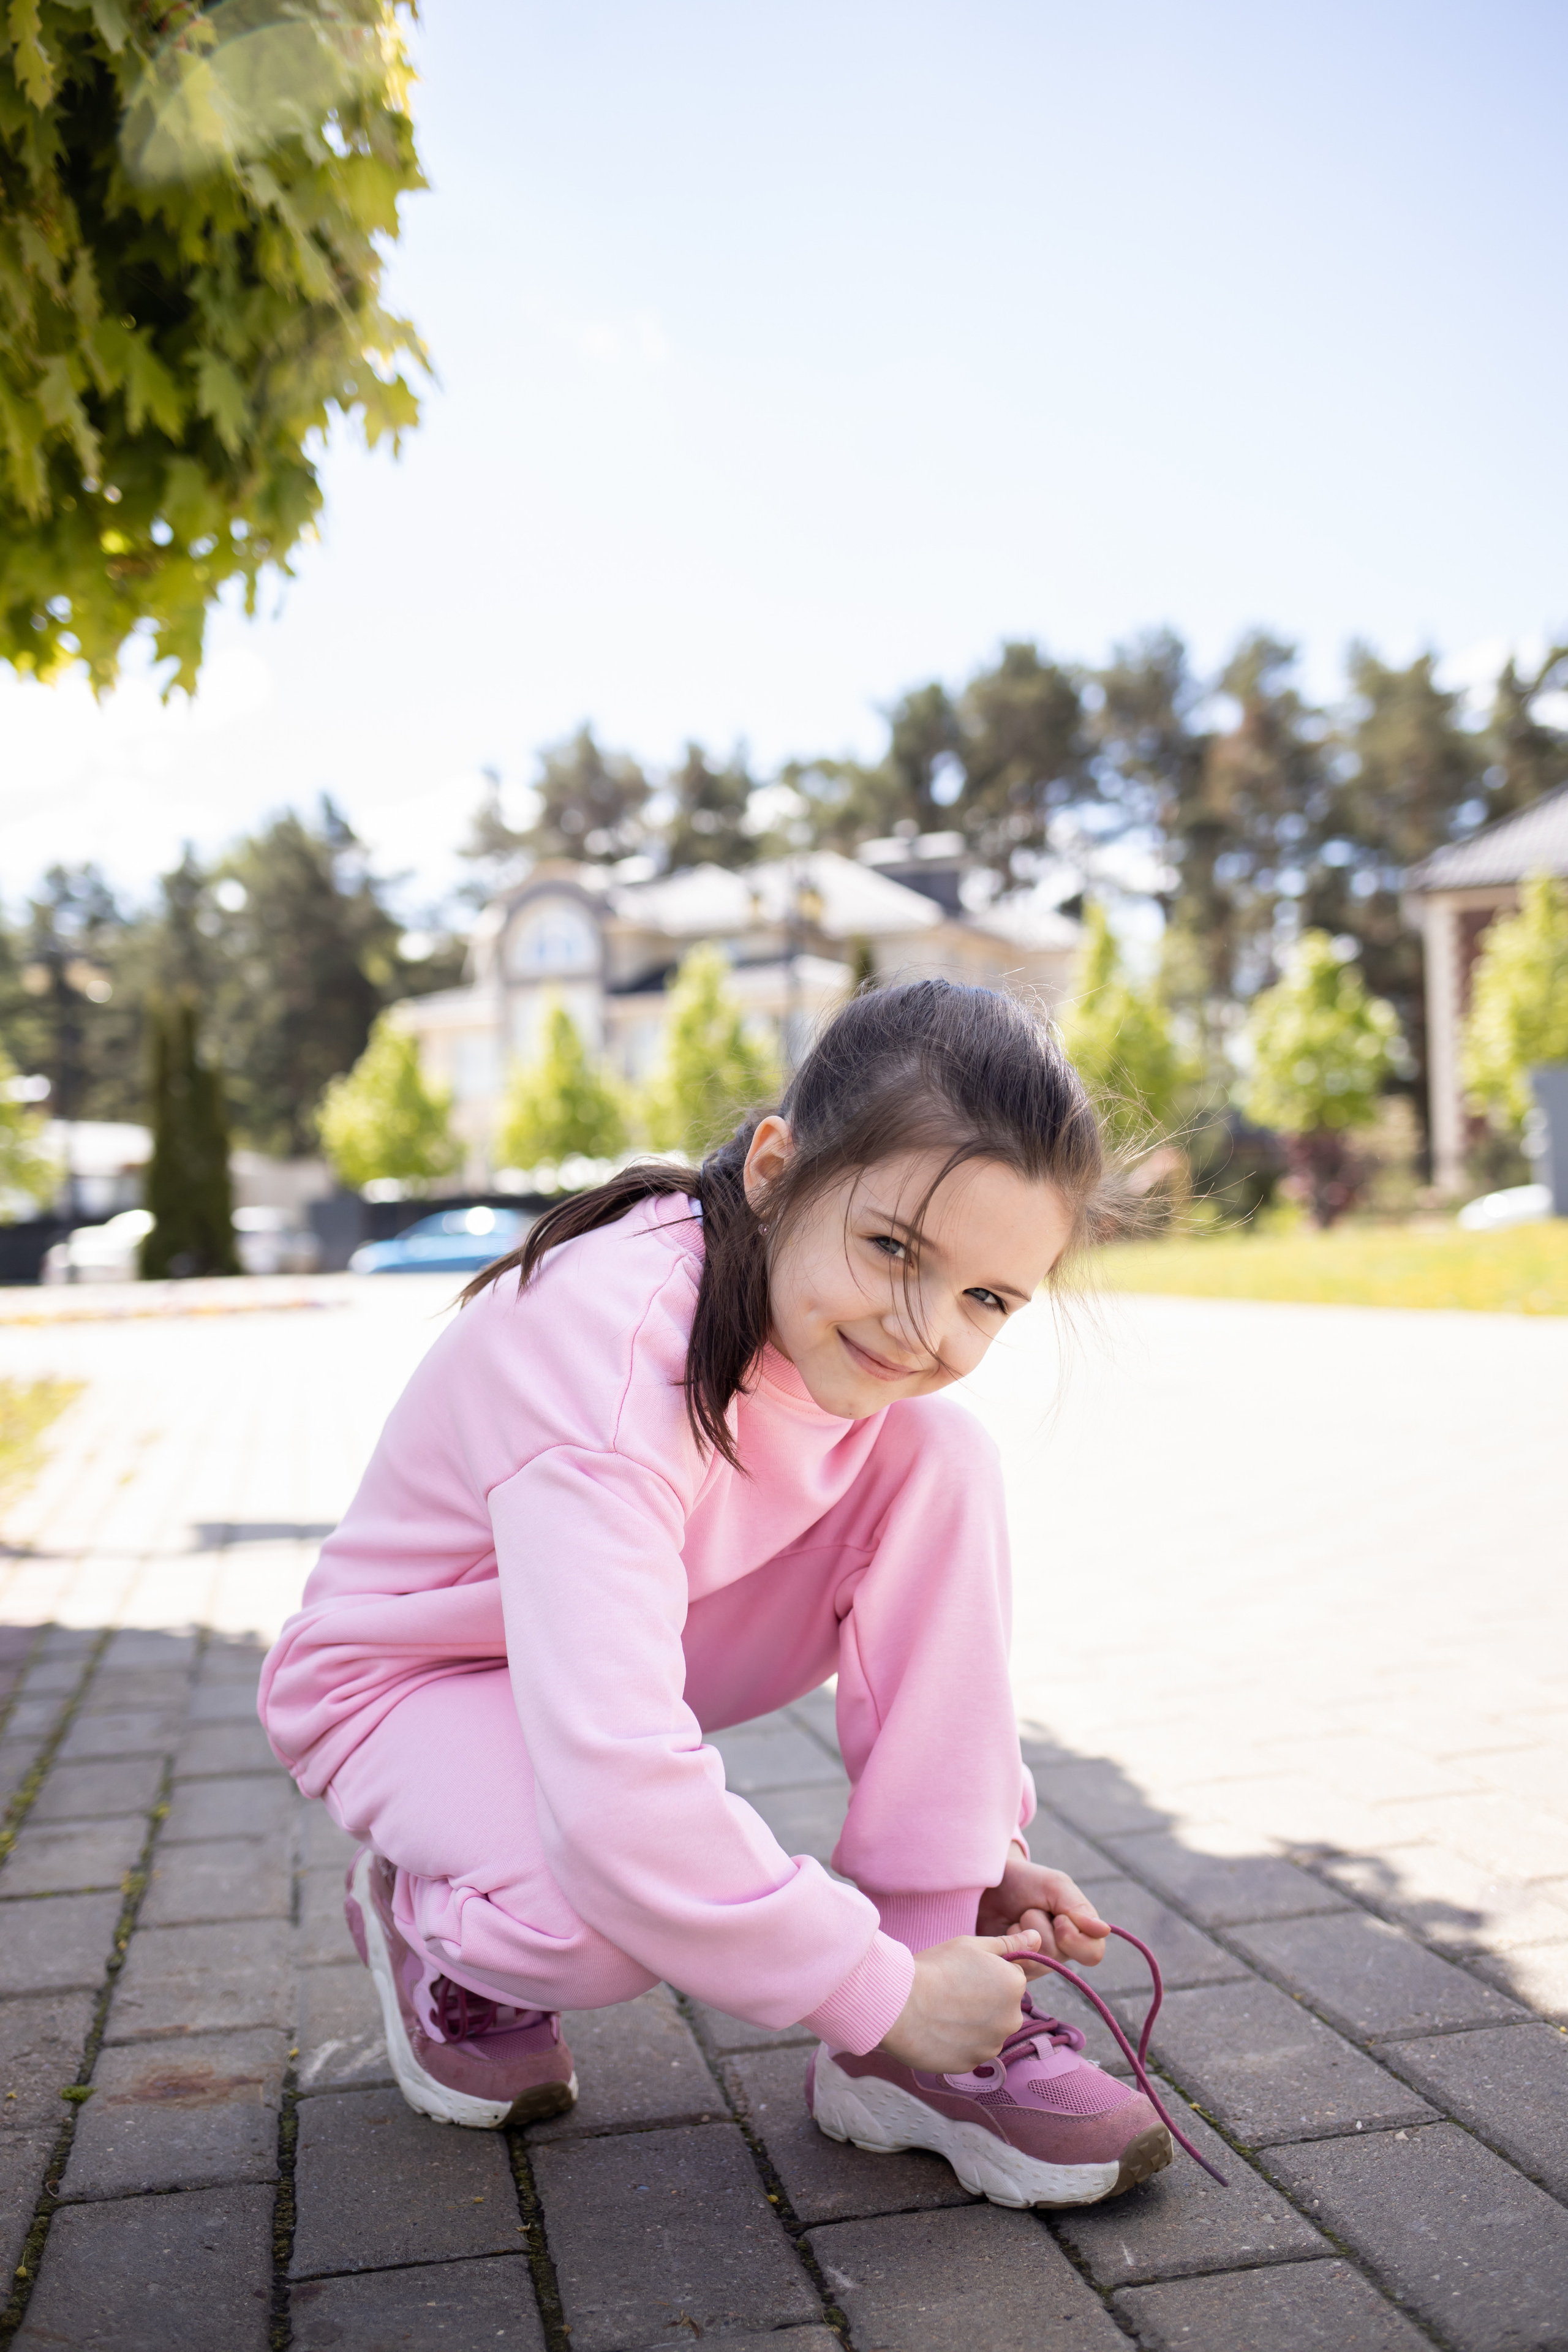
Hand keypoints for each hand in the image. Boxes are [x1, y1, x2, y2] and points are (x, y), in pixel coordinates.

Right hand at [878, 1931, 1040, 2072]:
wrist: (901, 2005)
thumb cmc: (936, 1969)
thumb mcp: (972, 1945)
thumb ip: (1009, 1944)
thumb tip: (1038, 1937)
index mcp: (1014, 1985)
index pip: (1010, 1977)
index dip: (985, 1973)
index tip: (963, 1972)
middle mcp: (1011, 2019)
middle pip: (1001, 2006)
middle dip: (983, 2000)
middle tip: (951, 1991)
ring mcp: (992, 2045)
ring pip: (987, 2030)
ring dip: (972, 2023)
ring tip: (942, 2011)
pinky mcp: (972, 2064)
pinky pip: (970, 2050)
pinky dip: (958, 2042)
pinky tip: (939, 2029)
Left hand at [976, 1851, 1109, 1967]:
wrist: (988, 1885)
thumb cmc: (1025, 1881)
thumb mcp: (1055, 1886)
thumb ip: (1078, 1908)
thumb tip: (1103, 1930)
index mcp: (1080, 1931)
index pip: (1093, 1953)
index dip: (1074, 1937)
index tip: (1058, 1917)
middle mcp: (1062, 1951)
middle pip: (1059, 1957)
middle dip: (1039, 1928)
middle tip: (1030, 1910)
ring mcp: (1039, 1962)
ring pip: (1036, 1962)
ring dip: (1021, 1933)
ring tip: (1015, 1919)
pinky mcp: (1016, 1968)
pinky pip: (1015, 1967)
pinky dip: (1007, 1944)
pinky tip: (1004, 1932)